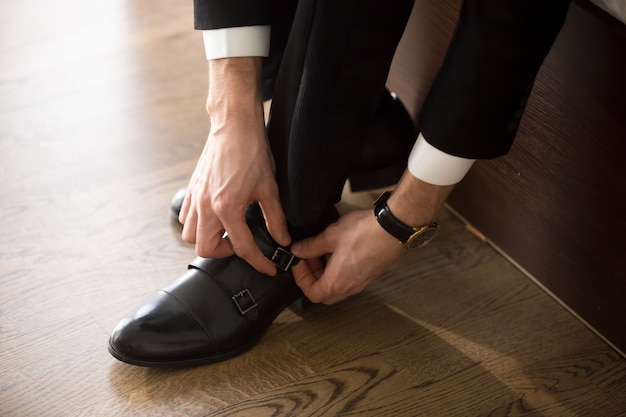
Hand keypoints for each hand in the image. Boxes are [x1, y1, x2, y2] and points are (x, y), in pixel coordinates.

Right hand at [178, 58, 289, 275]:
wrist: (234, 127)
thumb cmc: (251, 153)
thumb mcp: (269, 188)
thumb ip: (276, 218)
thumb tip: (282, 239)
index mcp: (227, 208)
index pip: (242, 247)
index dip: (258, 262)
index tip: (268, 268)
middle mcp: (206, 207)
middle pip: (206, 249)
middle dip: (224, 254)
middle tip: (242, 245)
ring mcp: (195, 198)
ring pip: (189, 236)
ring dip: (207, 240)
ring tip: (226, 232)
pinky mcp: (192, 190)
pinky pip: (185, 217)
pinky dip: (196, 224)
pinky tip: (214, 218)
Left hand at [290, 209, 405, 303]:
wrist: (393, 227)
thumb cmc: (365, 232)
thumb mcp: (330, 236)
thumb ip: (311, 246)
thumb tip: (298, 250)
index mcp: (337, 282)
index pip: (311, 293)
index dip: (300, 278)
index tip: (298, 261)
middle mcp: (350, 287)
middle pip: (324, 293)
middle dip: (312, 277)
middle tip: (308, 258)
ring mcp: (362, 282)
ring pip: (337, 286)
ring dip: (325, 273)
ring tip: (322, 251)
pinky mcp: (370, 273)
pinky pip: (348, 279)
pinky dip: (338, 270)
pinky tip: (338, 250)